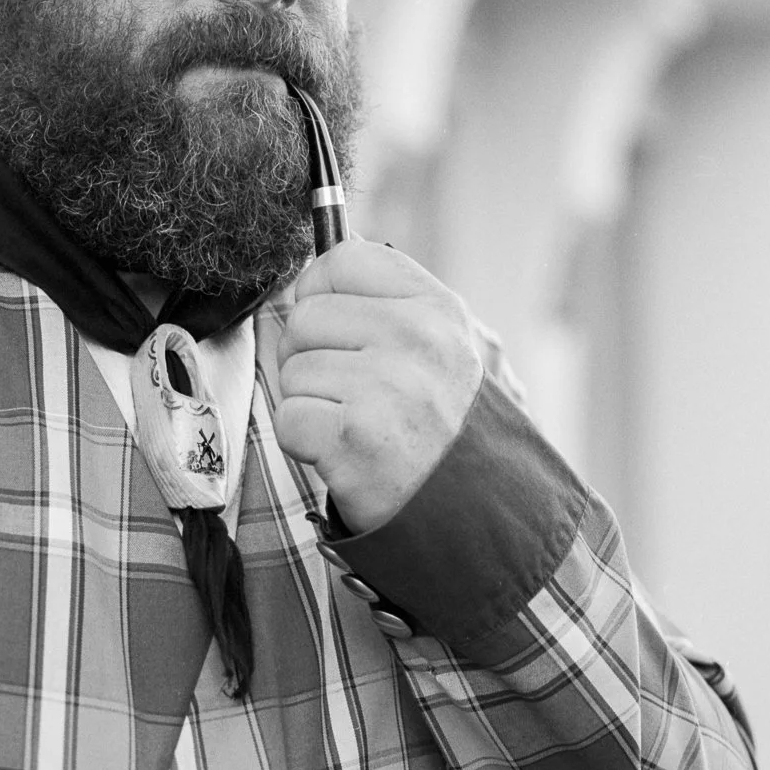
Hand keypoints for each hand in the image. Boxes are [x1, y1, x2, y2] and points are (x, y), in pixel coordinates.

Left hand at [272, 237, 484, 533]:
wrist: (480, 517)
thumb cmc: (449, 428)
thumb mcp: (445, 347)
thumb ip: (391, 299)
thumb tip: (327, 252)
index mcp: (437, 308)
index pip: (343, 259)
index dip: (321, 291)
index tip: (333, 325)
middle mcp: (416, 339)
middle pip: (305, 315)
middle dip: (310, 356)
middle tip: (347, 392)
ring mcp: (386, 388)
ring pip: (293, 369)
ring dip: (310, 404)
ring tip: (355, 426)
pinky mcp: (355, 439)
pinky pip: (289, 418)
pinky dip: (305, 443)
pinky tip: (343, 453)